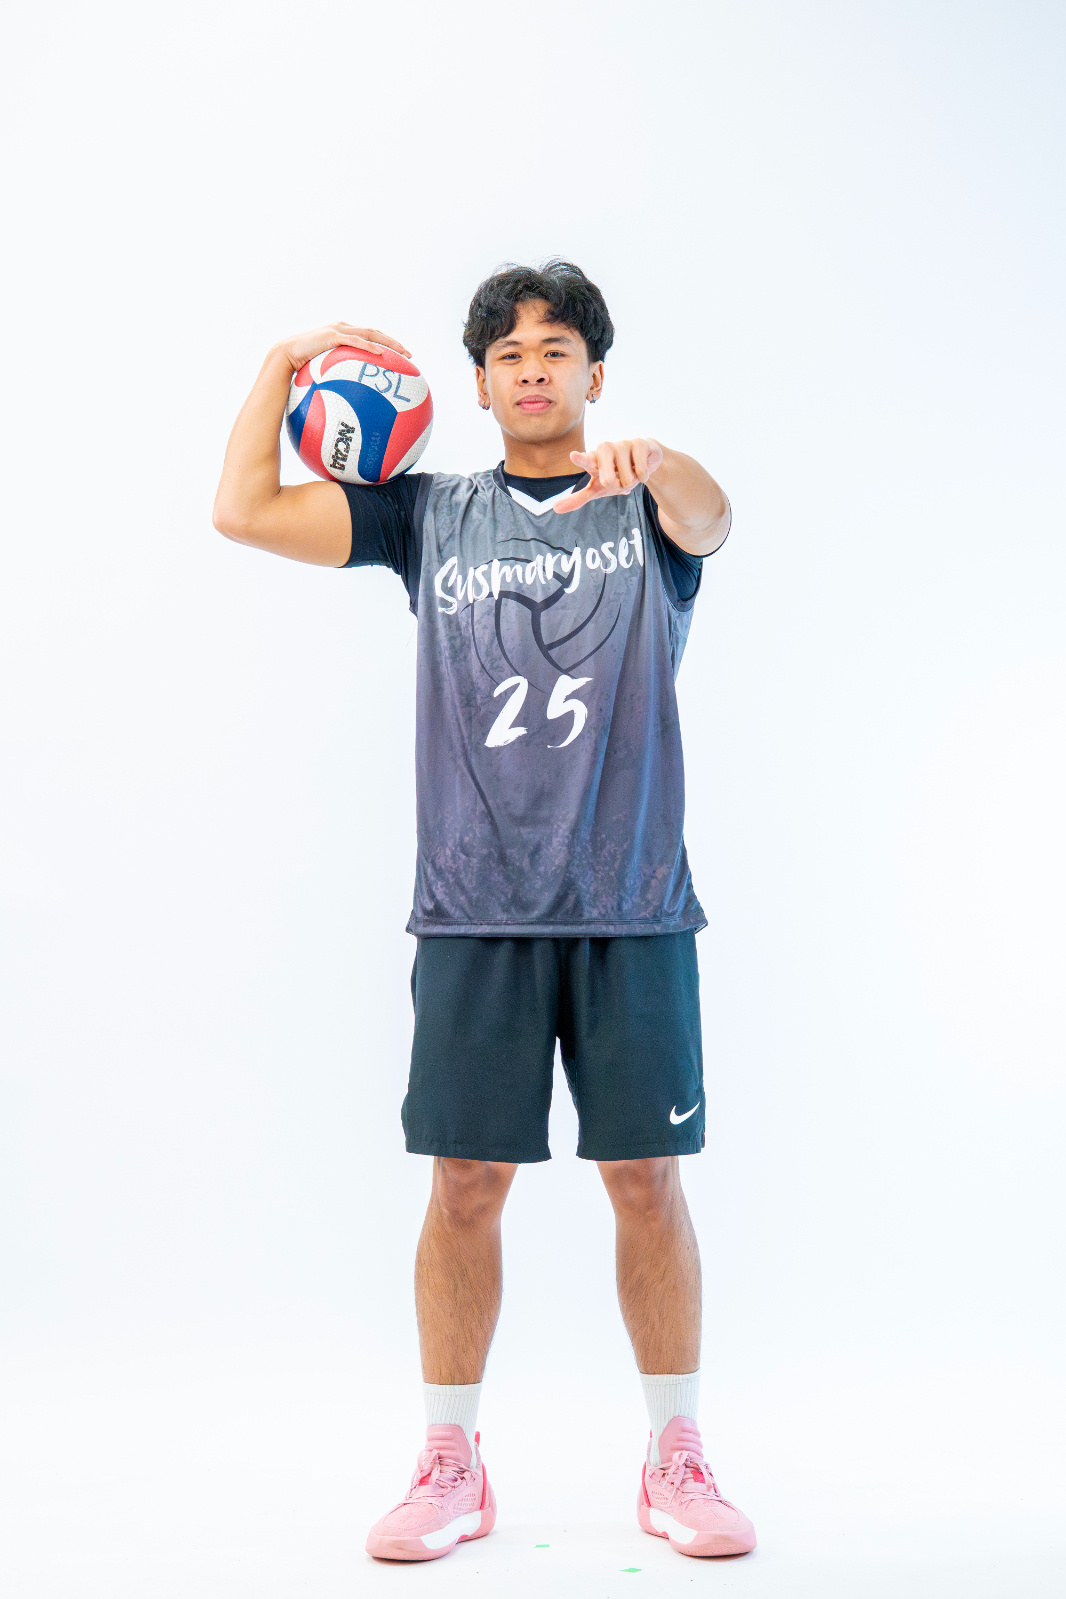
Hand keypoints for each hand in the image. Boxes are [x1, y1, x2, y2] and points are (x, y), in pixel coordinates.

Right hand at [274, 322, 411, 372]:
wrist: (284, 357)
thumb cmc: (302, 368)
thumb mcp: (323, 373)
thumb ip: (337, 378)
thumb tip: (348, 400)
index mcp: (342, 335)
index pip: (369, 337)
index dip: (386, 344)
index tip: (401, 357)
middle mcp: (343, 328)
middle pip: (375, 332)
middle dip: (394, 343)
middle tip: (409, 355)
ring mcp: (338, 330)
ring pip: (370, 333)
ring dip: (388, 342)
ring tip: (403, 353)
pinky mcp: (332, 335)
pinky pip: (356, 341)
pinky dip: (369, 346)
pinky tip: (382, 354)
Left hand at [553, 438, 663, 512]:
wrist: (644, 463)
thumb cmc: (616, 476)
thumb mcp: (598, 489)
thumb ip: (578, 498)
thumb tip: (555, 509)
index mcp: (594, 460)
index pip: (586, 460)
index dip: (581, 459)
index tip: (573, 456)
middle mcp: (606, 449)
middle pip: (606, 467)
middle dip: (609, 478)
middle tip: (610, 482)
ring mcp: (623, 444)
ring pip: (627, 473)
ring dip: (630, 481)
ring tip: (630, 476)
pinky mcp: (639, 443)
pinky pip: (640, 468)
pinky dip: (642, 476)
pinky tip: (641, 471)